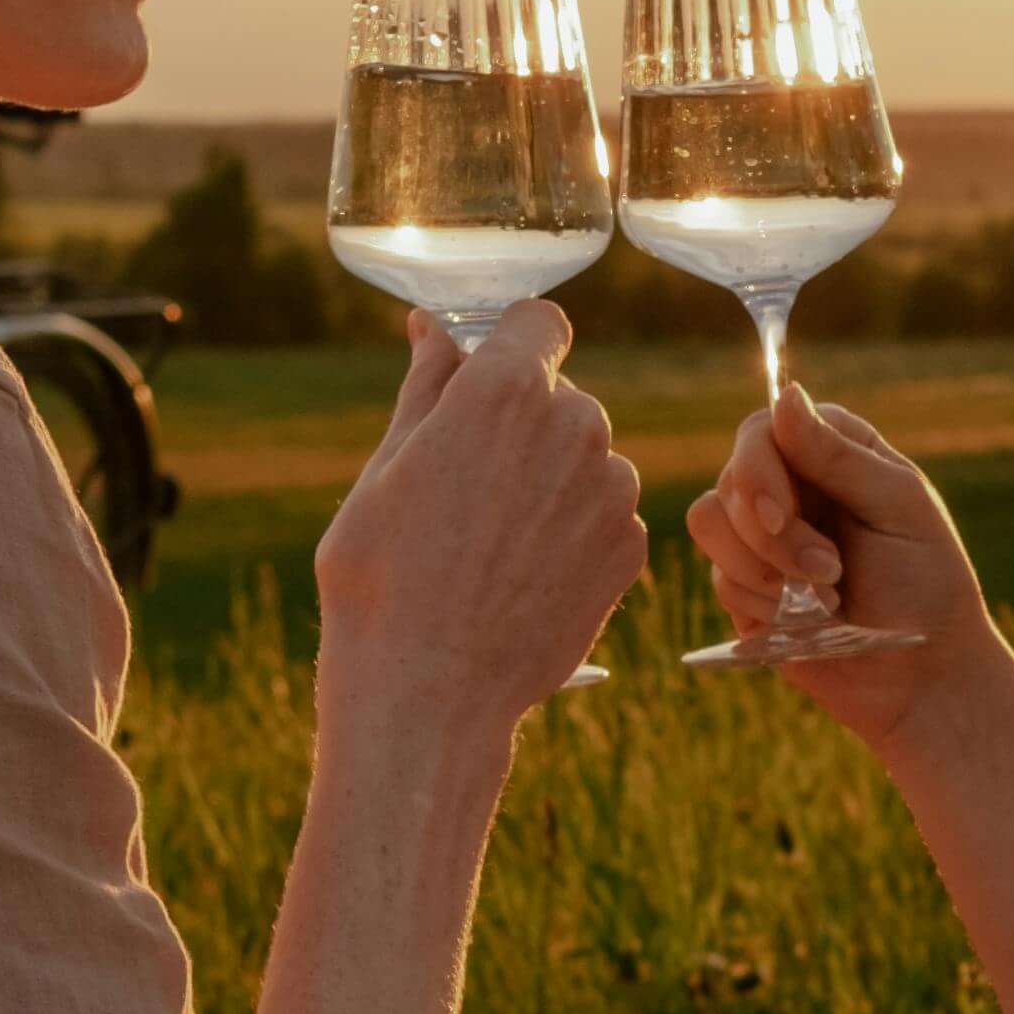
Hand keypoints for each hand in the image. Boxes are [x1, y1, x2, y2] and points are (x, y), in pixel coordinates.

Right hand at [316, 307, 641, 715]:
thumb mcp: (384, 470)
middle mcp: (575, 425)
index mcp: (504, 390)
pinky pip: (606, 513)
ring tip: (494, 543)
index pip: (537, 322)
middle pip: (561, 394)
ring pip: (588, 456)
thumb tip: (435, 330)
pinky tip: (525, 574)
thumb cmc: (383, 578)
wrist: (430, 692)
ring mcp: (612, 489)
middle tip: (469, 487)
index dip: (511, 346)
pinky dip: (574, 531)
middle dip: (525, 422)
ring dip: (554, 480)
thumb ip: (427, 389)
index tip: (486, 382)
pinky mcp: (630, 546)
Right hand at [690, 388, 988, 738]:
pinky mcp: (745, 585)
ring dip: (762, 567)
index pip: (764, 428)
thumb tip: (785, 393)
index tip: (782, 516)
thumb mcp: (897, 509)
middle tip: (828, 572)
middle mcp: (792, 485)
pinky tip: (807, 620)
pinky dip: (761, 601)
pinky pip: (718, 575)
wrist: (921, 677)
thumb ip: (838, 454)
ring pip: (708, 520)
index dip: (759, 470)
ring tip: (825, 597)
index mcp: (833, 452)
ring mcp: (763, 536)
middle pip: (730, 476)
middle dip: (771, 534)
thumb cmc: (927, 585)